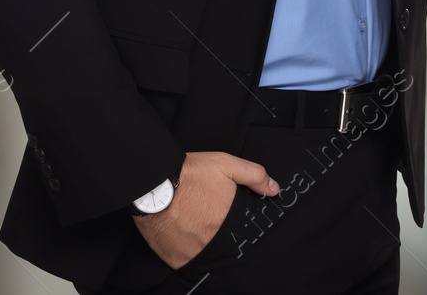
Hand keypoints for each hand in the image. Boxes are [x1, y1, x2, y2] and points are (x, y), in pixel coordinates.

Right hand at [133, 151, 279, 269]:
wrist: (153, 183)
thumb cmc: (189, 174)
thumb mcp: (228, 165)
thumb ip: (255, 176)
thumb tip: (274, 189)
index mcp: (227, 220)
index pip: (241, 230)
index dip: (236, 223)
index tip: (228, 216)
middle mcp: (211, 239)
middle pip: (223, 241)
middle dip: (220, 231)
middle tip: (209, 218)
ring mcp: (192, 251)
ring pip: (206, 252)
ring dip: (204, 242)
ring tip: (196, 225)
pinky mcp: (174, 258)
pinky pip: (187, 261)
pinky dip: (188, 251)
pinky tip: (185, 235)